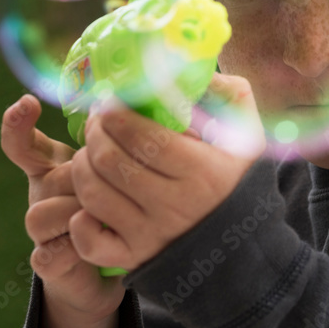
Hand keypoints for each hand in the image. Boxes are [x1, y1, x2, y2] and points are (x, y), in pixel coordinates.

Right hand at [0, 95, 124, 323]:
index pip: (25, 144)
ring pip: (42, 213)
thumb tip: (158, 113)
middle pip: (52, 177)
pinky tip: (98, 241)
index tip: (28, 103)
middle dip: (86, 180)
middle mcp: (42, 195)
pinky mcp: (46, 261)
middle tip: (120, 185)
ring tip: (111, 214)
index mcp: (57, 168)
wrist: (107, 269)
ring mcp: (40, 230)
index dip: (18, 125)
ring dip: (79, 212)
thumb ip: (134, 145)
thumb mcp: (128, 172)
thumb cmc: (122, 208)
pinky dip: (76, 248)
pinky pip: (50, 251)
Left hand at [69, 75, 261, 270]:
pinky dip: (80, 221)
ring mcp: (152, 235)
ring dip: (83, 165)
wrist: (244, 244)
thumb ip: (228, 95)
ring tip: (92, 150)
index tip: (112, 102)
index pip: (144, 137)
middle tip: (98, 120)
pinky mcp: (134, 258)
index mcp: (203, 171)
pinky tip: (88, 204)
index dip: (118, 115)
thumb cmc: (240, 180)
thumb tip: (191, 69)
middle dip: (95, 132)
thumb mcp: (248, 134)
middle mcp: (175, 205)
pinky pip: (90, 242)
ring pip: (93, 194)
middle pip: (111, 161)